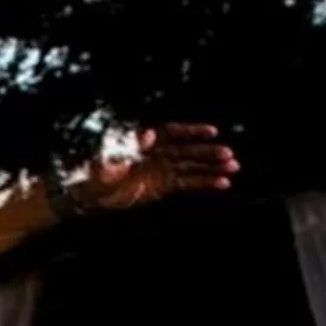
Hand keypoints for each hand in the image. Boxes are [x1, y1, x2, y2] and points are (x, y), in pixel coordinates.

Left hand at [76, 123, 237, 211]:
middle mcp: (158, 152)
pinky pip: (189, 182)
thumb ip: (128, 147)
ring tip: (233, 168)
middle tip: (228, 155)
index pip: (173, 133)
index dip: (192, 131)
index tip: (211, 131)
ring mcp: (163, 169)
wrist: (91, 194)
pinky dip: (205, 182)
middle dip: (208, 153)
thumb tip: (149, 134)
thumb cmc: (96, 172)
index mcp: (145, 141)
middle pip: (187, 150)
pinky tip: (222, 183)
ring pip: (193, 166)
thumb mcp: (109, 159)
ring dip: (212, 167)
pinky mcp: (165, 185)